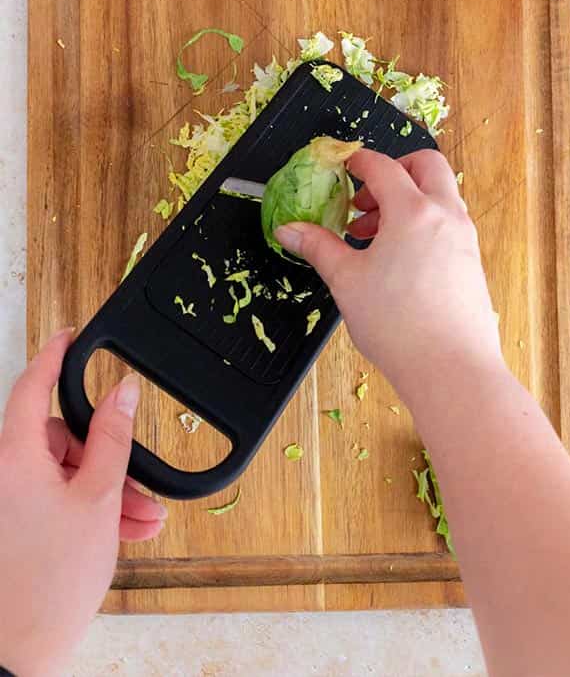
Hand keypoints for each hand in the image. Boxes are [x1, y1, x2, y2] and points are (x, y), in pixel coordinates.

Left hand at [0, 329, 166, 676]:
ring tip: (142, 521)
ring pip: (66, 477)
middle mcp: (5, 477)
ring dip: (109, 494)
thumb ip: (114, 439)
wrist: (21, 647)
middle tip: (141, 483)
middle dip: (108, 458)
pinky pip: (59, 504)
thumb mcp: (100, 498)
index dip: (54, 358)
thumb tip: (122, 391)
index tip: (73, 336)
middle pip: (61, 441)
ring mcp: (8, 505)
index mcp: (15, 459)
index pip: (31, 389)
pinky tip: (125, 533)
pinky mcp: (16, 531)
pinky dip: (93, 513)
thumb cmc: (52, 577)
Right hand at [273, 149, 503, 406]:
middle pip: (426, 166)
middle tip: (365, 200)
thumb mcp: (346, 281)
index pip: (384, 167)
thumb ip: (318, 247)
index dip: (359, 161)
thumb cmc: (397, 324)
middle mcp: (446, 216)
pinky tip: (399, 259)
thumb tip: (289, 230)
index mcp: (413, 211)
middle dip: (395, 170)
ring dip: (408, 200)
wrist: (451, 366)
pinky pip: (448, 224)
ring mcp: (465, 238)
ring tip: (373, 236)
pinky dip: (424, 224)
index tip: (343, 166)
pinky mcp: (472, 261)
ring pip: (440, 196)